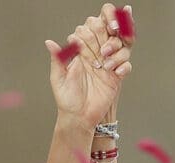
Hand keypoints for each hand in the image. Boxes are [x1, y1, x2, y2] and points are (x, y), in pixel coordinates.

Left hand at [44, 4, 133, 128]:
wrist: (79, 118)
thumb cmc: (66, 99)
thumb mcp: (58, 78)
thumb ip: (57, 59)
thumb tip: (49, 42)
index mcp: (79, 54)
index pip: (86, 32)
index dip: (87, 32)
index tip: (83, 46)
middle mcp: (94, 57)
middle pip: (104, 34)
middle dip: (103, 37)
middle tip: (100, 52)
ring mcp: (106, 66)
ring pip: (118, 46)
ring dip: (114, 50)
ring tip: (106, 64)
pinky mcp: (116, 78)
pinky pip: (125, 65)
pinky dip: (123, 66)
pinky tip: (115, 73)